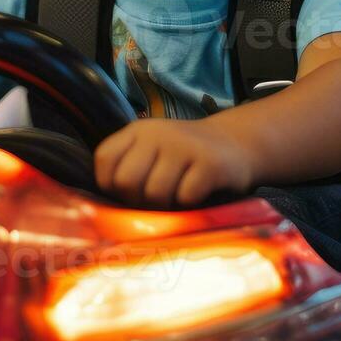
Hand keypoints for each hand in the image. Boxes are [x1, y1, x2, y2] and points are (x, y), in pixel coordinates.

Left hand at [93, 118, 253, 207]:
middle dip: (138, 199)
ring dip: (166, 204)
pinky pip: (185, 197)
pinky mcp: (210, 163)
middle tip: (155, 199)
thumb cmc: (184, 157)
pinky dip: (189, 203)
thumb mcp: (152, 151)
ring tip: (177, 195)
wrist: (235, 144)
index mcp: (138, 130)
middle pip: (126, 181)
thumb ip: (127, 168)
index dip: (111, 184)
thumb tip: (107, 209)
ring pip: (155, 193)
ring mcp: (184, 146)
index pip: (104, 160)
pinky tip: (198, 192)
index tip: (129, 190)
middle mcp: (158, 133)